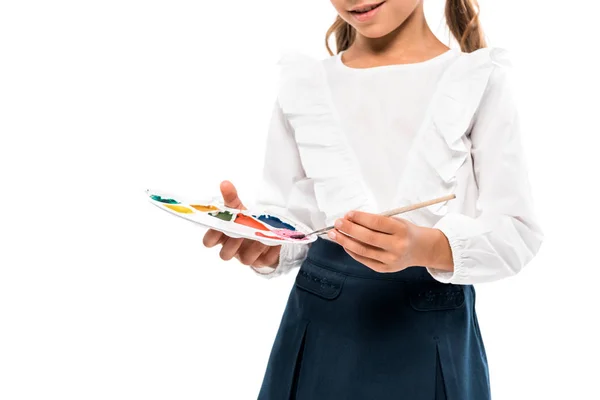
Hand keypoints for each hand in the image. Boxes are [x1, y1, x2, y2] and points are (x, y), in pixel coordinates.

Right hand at [202, 180, 280, 267]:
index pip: (208, 241)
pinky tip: (275, 241)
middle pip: (225, 254)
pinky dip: (270, 250)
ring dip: (253, 247)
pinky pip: (265, 260)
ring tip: (261, 236)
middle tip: (241, 232)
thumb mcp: (238, 209)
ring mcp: (246, 256)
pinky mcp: (262, 261)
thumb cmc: (245, 220)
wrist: (264, 231)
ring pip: (245, 260)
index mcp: (222, 237)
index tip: (221, 226)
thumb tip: (225, 183)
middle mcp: (232, 249)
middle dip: (233, 244)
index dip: (212, 236)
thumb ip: (231, 198)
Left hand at [326, 210, 452, 272]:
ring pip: (363, 251)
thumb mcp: (397, 221)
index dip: (360, 218)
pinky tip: (345, 244)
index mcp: (401, 230)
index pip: (377, 223)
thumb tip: (350, 220)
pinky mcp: (385, 269)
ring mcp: (391, 260)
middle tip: (337, 223)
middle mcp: (397, 246)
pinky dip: (352, 252)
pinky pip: (364, 260)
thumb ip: (376, 221)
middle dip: (349, 229)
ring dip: (346, 242)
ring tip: (335, 234)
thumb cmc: (405, 232)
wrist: (421, 249)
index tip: (347, 214)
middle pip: (368, 238)